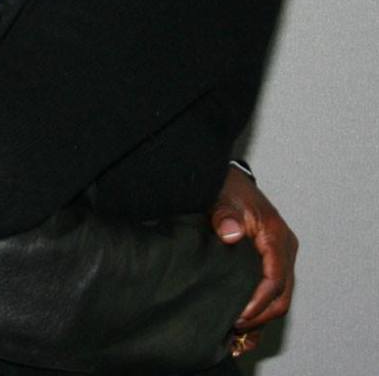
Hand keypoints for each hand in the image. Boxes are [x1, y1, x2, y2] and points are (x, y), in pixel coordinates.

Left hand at [210, 166, 297, 333]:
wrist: (231, 180)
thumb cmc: (228, 188)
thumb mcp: (223, 198)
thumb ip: (224, 215)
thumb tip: (232, 233)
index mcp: (276, 235)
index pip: (274, 279)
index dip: (259, 301)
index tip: (240, 314)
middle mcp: (284, 248)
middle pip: (282, 294)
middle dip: (262, 314)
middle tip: (236, 326)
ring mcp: (281, 255)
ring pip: (280, 296)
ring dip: (262, 314)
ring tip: (238, 326)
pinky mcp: (273, 259)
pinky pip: (273, 289)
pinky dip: (262, 305)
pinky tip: (246, 318)